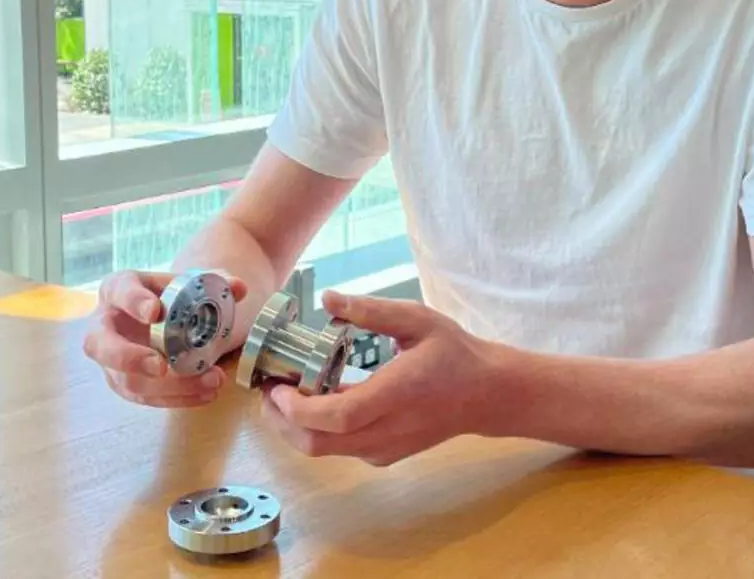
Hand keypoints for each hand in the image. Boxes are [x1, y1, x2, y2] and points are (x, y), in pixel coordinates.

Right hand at [83, 269, 249, 407]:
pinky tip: (205, 393)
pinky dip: (177, 398)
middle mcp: (104, 326)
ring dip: (168, 387)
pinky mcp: (124, 383)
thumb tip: (238, 287)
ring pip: (127, 381)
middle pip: (100, 346)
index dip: (133, 302)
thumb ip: (214, 281)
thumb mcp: (185, 281)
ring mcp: (110, 360)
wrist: (156, 314)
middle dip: (130, 358)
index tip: (154, 312)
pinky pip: (145, 397)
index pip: (118, 292)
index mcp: (117, 289)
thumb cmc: (166, 294)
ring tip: (208, 381)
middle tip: (162, 366)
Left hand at [260, 291, 504, 466]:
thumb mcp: (417, 319)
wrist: (486, 395)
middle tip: (267, 389)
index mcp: (395, 396)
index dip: (297, 408)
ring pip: (325, 450)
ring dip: (295, 426)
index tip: (276, 386)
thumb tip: (328, 299)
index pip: (336, 417)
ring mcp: (384, 449)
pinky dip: (317, 429)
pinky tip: (315, 399)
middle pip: (318, 444)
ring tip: (284, 391)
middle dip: (282, 421)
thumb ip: (371, 310)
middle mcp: (386, 432)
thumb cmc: (454, 354)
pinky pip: (340, 448)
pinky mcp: (384, 455)